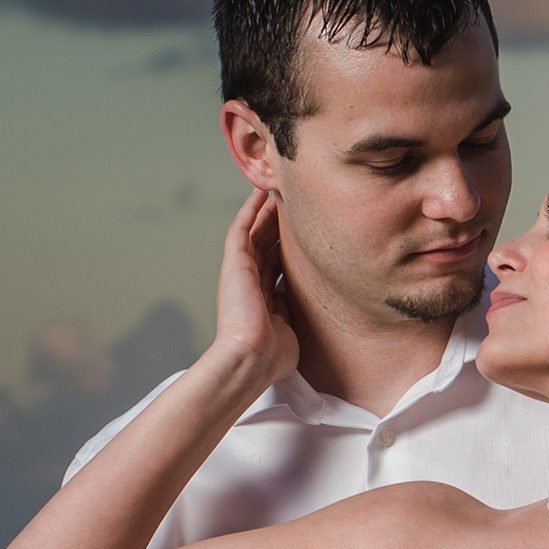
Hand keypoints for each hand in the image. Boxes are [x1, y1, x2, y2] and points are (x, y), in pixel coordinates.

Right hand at [210, 186, 298, 388]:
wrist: (252, 356)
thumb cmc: (274, 354)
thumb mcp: (293, 329)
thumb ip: (297, 312)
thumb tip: (314, 302)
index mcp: (264, 300)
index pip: (277, 266)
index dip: (287, 248)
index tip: (303, 233)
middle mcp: (251, 283)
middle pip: (267, 246)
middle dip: (279, 226)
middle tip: (294, 204)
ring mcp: (241, 272)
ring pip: (255, 233)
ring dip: (266, 213)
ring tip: (279, 192)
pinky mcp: (234, 263)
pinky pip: (241, 230)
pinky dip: (250, 211)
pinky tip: (259, 194)